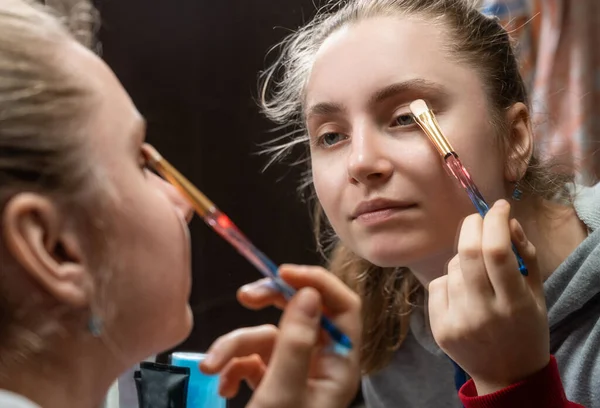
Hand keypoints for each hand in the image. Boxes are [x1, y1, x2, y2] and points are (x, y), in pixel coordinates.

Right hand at [200, 264, 361, 407]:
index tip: (282, 273)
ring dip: (235, 345)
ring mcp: (294, 374)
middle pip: (302, 314)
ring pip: (268, 337)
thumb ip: (295, 342)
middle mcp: (320, 366)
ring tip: (213, 368)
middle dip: (270, 305)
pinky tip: (222, 384)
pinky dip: (233, 364)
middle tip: (245, 296)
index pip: (343, 308)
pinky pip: (252, 358)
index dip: (316, 283)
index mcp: (338, 367)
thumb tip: (307, 292)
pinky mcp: (270, 384)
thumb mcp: (282, 393)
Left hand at [428, 199, 548, 394]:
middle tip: (478, 219)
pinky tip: (463, 293)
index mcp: (515, 304)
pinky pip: (438, 285)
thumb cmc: (525, 328)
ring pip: (452, 267)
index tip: (498, 207)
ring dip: (463, 258)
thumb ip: (526, 255)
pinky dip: (450, 280)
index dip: (495, 221)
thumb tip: (505, 220)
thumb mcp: (537, 293)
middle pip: (467, 253)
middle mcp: (483, 313)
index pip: (497, 252)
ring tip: (477, 273)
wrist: (506, 374)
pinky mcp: (438, 327)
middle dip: (472, 226)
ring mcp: (457, 321)